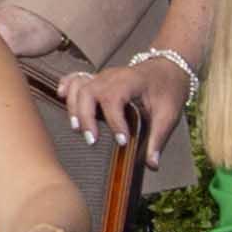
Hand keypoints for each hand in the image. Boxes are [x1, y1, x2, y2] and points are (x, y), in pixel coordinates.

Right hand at [60, 46, 191, 151]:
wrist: (169, 67)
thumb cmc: (168, 89)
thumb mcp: (169, 114)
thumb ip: (158, 139)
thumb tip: (151, 165)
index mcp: (131, 82)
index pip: (115, 98)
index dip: (115, 121)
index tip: (122, 141)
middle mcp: (113, 76)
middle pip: (89, 91)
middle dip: (86, 116)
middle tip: (92, 141)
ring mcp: (103, 76)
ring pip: (80, 86)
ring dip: (74, 107)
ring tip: (76, 128)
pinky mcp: (99, 78)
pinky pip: (77, 77)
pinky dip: (67, 86)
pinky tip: (62, 97)